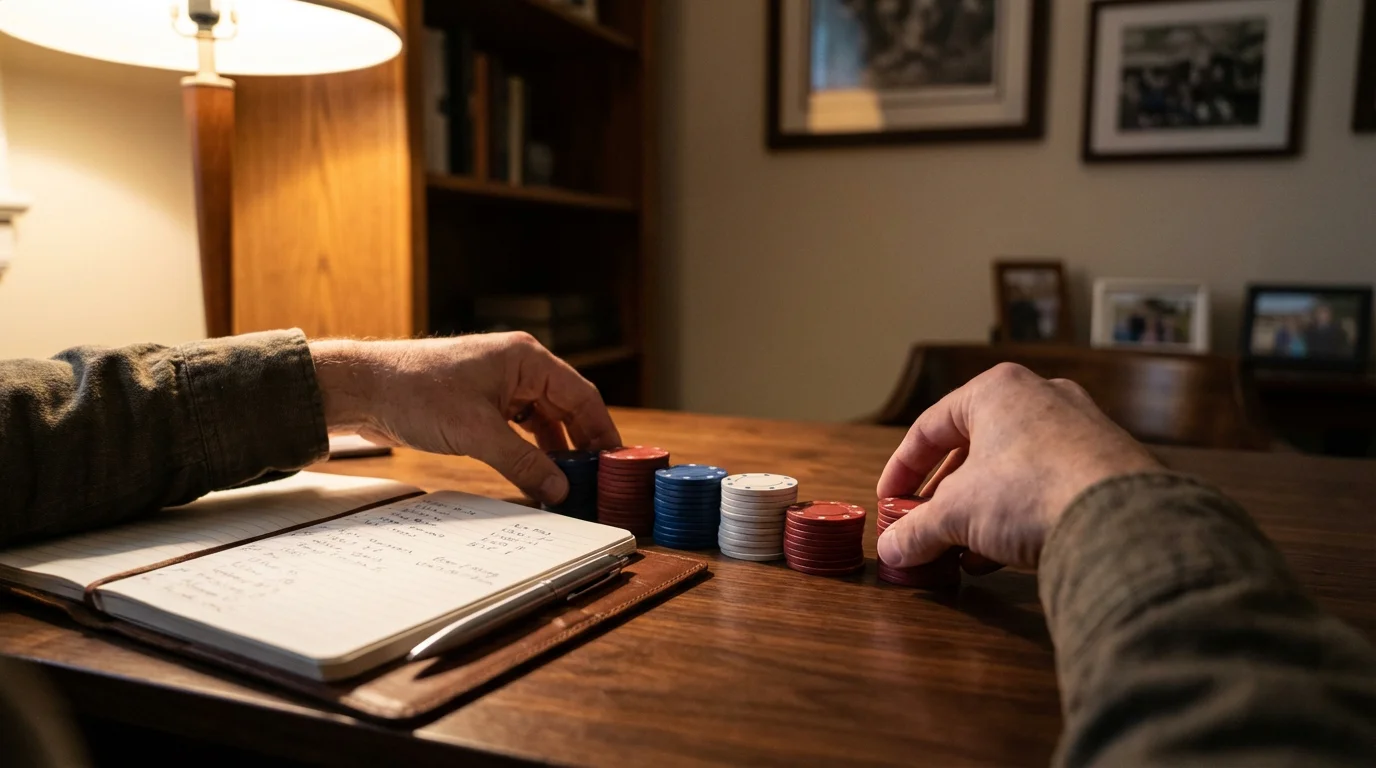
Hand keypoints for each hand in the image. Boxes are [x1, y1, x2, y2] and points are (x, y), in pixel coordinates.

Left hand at [309, 333, 619, 503]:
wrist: (364, 388)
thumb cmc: (416, 392)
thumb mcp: (477, 433)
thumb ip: (523, 463)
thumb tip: (559, 490)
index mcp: (526, 360)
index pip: (582, 396)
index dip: (603, 432)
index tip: (617, 463)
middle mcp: (518, 367)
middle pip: (567, 408)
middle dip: (581, 445)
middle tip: (596, 481)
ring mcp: (499, 384)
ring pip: (543, 420)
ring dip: (555, 451)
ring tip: (567, 484)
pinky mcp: (481, 402)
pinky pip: (519, 427)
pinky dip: (530, 450)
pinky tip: (536, 474)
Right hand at [875, 363, 1160, 570]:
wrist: (1121, 520)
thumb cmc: (1031, 492)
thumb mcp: (957, 514)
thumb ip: (917, 529)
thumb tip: (892, 550)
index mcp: (997, 389)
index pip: (930, 427)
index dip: (902, 469)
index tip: (889, 501)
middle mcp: (1042, 397)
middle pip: (974, 447)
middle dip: (944, 493)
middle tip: (924, 524)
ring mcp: (1081, 429)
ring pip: (1012, 469)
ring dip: (980, 509)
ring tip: (960, 547)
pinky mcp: (1108, 464)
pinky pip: (1048, 485)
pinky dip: (1018, 515)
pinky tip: (1002, 554)